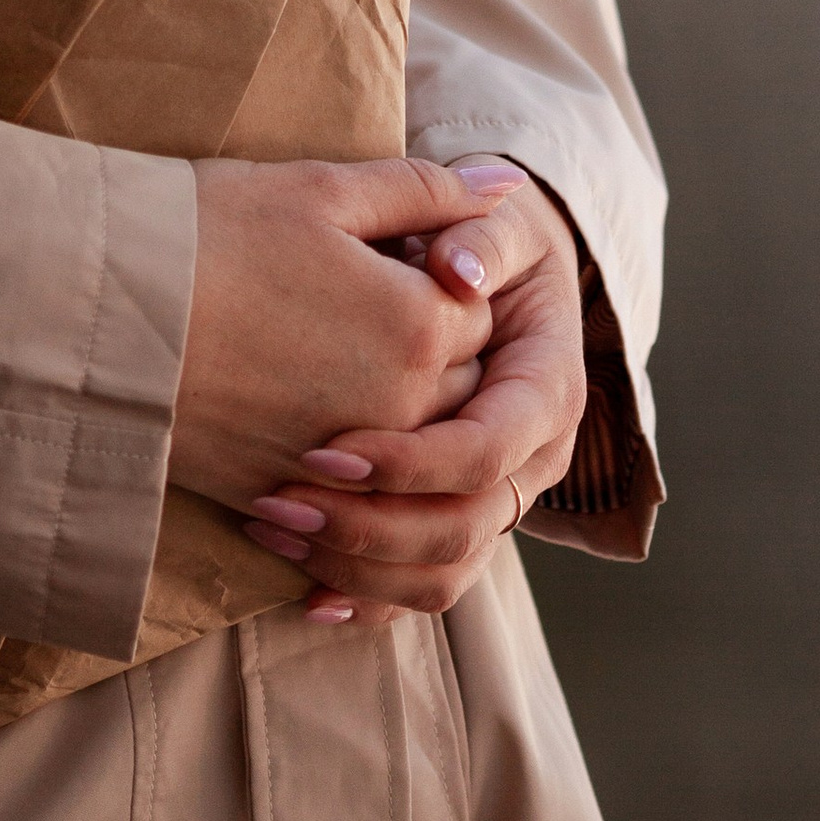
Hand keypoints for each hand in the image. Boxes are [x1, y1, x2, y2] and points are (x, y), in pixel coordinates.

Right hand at [169, 156, 500, 511]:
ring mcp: (345, 466)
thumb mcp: (322, 189)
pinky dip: (339, 470)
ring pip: (413, 452)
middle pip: (460, 390)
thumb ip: (425, 191)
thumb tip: (508, 191)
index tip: (385, 257)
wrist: (100, 309)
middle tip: (357, 306)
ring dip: (395, 416)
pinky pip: (348, 502)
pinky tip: (295, 418)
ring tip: (328, 360)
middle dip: (431, 350)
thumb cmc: (211, 231)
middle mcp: (398, 408)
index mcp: (419, 325)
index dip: (439, 277)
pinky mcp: (288, 498)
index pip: (481, 312)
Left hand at [237, 160, 585, 627]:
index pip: (484, 452)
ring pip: (442, 573)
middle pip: (460, 528)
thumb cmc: (493, 241)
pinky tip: (306, 594)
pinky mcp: (461, 520)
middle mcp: (531, 461)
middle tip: (280, 503)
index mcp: (545, 392)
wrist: (500, 271)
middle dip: (367, 526)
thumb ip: (482, 236)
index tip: (326, 450)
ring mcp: (499, 499)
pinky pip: (425, 587)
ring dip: (358, 567)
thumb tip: (458, 270)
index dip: (408, 462)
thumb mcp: (500, 221)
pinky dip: (369, 599)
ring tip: (274, 530)